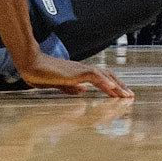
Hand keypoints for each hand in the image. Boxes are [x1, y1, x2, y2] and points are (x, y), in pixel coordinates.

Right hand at [15, 49, 134, 99]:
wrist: (30, 64)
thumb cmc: (41, 74)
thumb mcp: (58, 84)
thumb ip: (71, 87)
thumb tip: (83, 91)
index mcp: (79, 73)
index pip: (101, 78)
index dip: (112, 86)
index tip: (121, 94)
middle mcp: (83, 69)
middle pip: (107, 75)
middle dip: (120, 86)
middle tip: (131, 96)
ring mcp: (79, 69)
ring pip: (103, 75)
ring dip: (116, 85)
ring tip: (125, 95)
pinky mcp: (74, 72)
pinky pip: (93, 75)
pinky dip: (104, 81)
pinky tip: (111, 87)